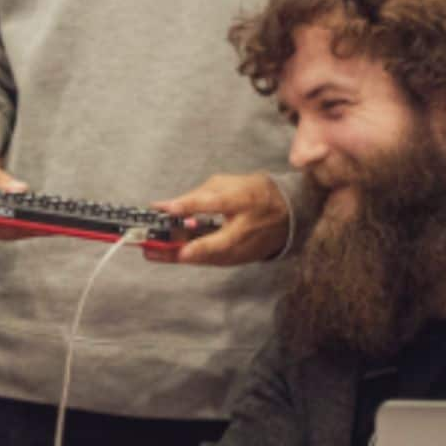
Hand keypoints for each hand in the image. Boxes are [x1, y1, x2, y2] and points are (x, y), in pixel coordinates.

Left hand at [151, 172, 287, 265]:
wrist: (289, 212)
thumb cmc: (252, 193)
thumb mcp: (226, 184)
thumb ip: (195, 195)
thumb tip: (165, 206)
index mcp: (245, 200)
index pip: (216, 203)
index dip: (191, 205)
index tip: (167, 208)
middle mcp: (248, 227)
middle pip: (221, 242)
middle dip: (194, 248)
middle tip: (168, 250)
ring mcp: (248, 247)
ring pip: (215, 257)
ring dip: (185, 256)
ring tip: (156, 252)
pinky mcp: (245, 259)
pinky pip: (216, 261)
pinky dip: (195, 258)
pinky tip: (173, 255)